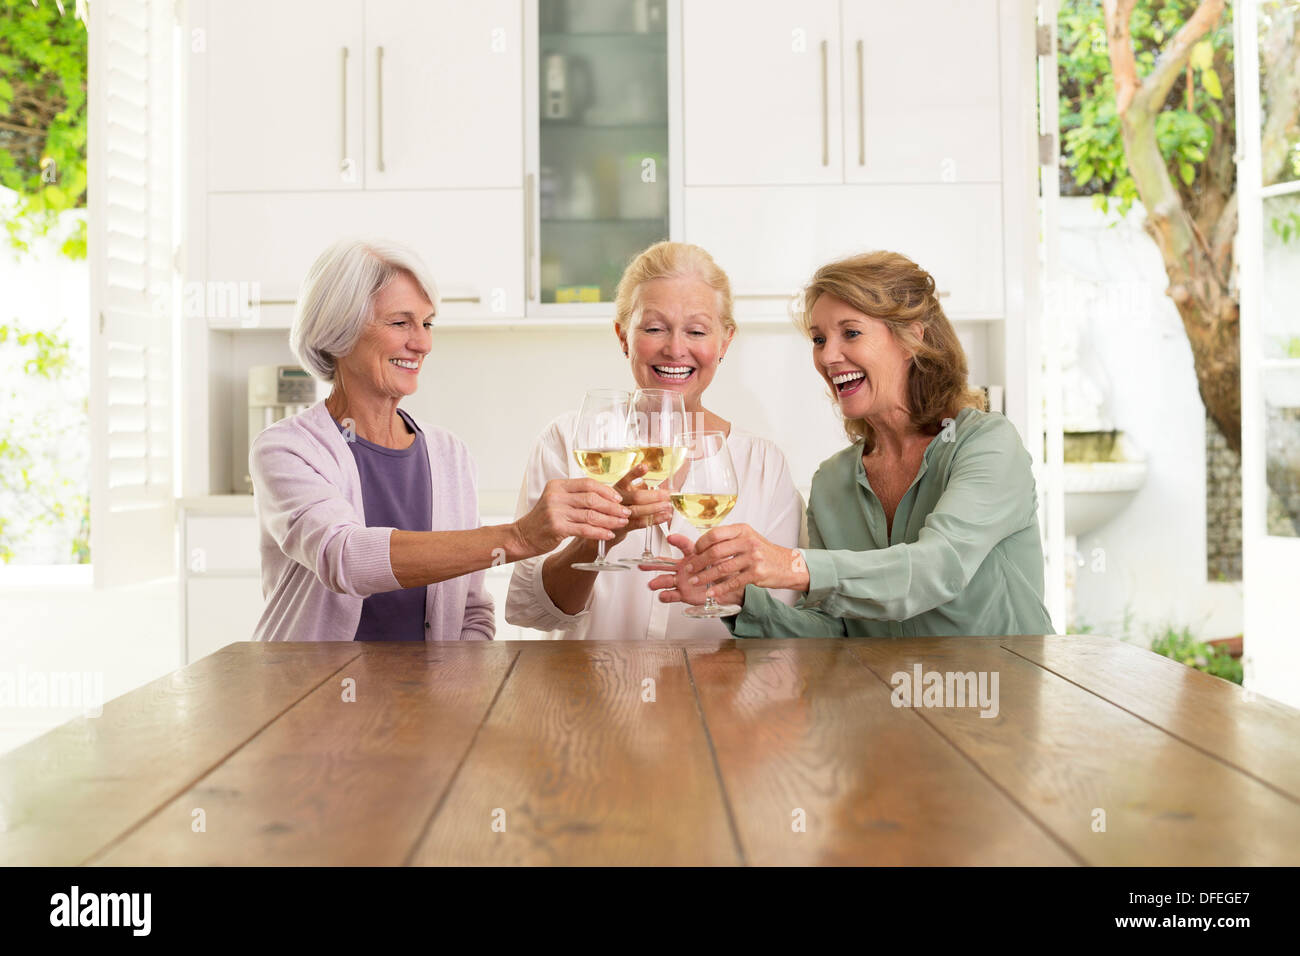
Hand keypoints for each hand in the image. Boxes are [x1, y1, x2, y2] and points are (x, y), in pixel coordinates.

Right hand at [511, 477, 629, 556]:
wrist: (522, 536)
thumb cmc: (543, 519)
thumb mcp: (556, 500)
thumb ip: (576, 496)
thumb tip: (604, 496)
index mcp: (557, 486)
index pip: (587, 483)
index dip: (606, 490)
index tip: (618, 498)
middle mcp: (556, 496)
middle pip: (591, 498)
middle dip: (612, 506)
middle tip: (625, 512)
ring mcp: (555, 512)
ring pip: (590, 514)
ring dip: (609, 520)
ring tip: (621, 523)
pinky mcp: (557, 528)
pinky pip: (584, 529)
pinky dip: (599, 532)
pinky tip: (608, 535)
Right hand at [606, 463, 673, 548]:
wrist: (606, 527)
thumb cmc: (620, 507)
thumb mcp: (627, 493)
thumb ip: (640, 488)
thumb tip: (660, 487)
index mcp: (618, 489)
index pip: (626, 479)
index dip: (635, 473)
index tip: (644, 467)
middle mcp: (617, 500)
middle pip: (636, 497)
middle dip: (655, 495)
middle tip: (668, 494)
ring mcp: (619, 514)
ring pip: (638, 510)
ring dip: (655, 508)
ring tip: (668, 505)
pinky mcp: (623, 527)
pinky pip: (640, 523)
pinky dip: (655, 519)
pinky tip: (665, 516)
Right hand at [644, 534, 719, 605]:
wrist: (726, 589)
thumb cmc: (721, 572)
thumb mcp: (719, 559)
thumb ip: (712, 553)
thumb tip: (712, 546)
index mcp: (693, 555)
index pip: (683, 545)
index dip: (677, 541)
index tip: (670, 537)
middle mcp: (684, 567)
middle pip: (665, 564)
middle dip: (654, 564)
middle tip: (644, 564)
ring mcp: (682, 580)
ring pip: (666, 580)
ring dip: (658, 582)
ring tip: (652, 584)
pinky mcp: (683, 594)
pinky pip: (672, 595)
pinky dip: (666, 596)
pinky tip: (662, 595)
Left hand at [649, 524, 807, 602]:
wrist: (788, 564)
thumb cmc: (765, 552)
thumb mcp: (748, 538)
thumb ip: (729, 539)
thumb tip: (703, 545)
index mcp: (742, 530)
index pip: (715, 534)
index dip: (701, 543)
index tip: (693, 551)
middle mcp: (748, 541)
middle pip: (716, 551)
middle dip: (699, 561)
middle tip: (689, 569)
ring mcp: (753, 558)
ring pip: (722, 568)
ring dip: (706, 576)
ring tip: (695, 581)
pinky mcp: (757, 574)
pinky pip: (733, 582)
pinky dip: (719, 589)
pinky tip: (711, 593)